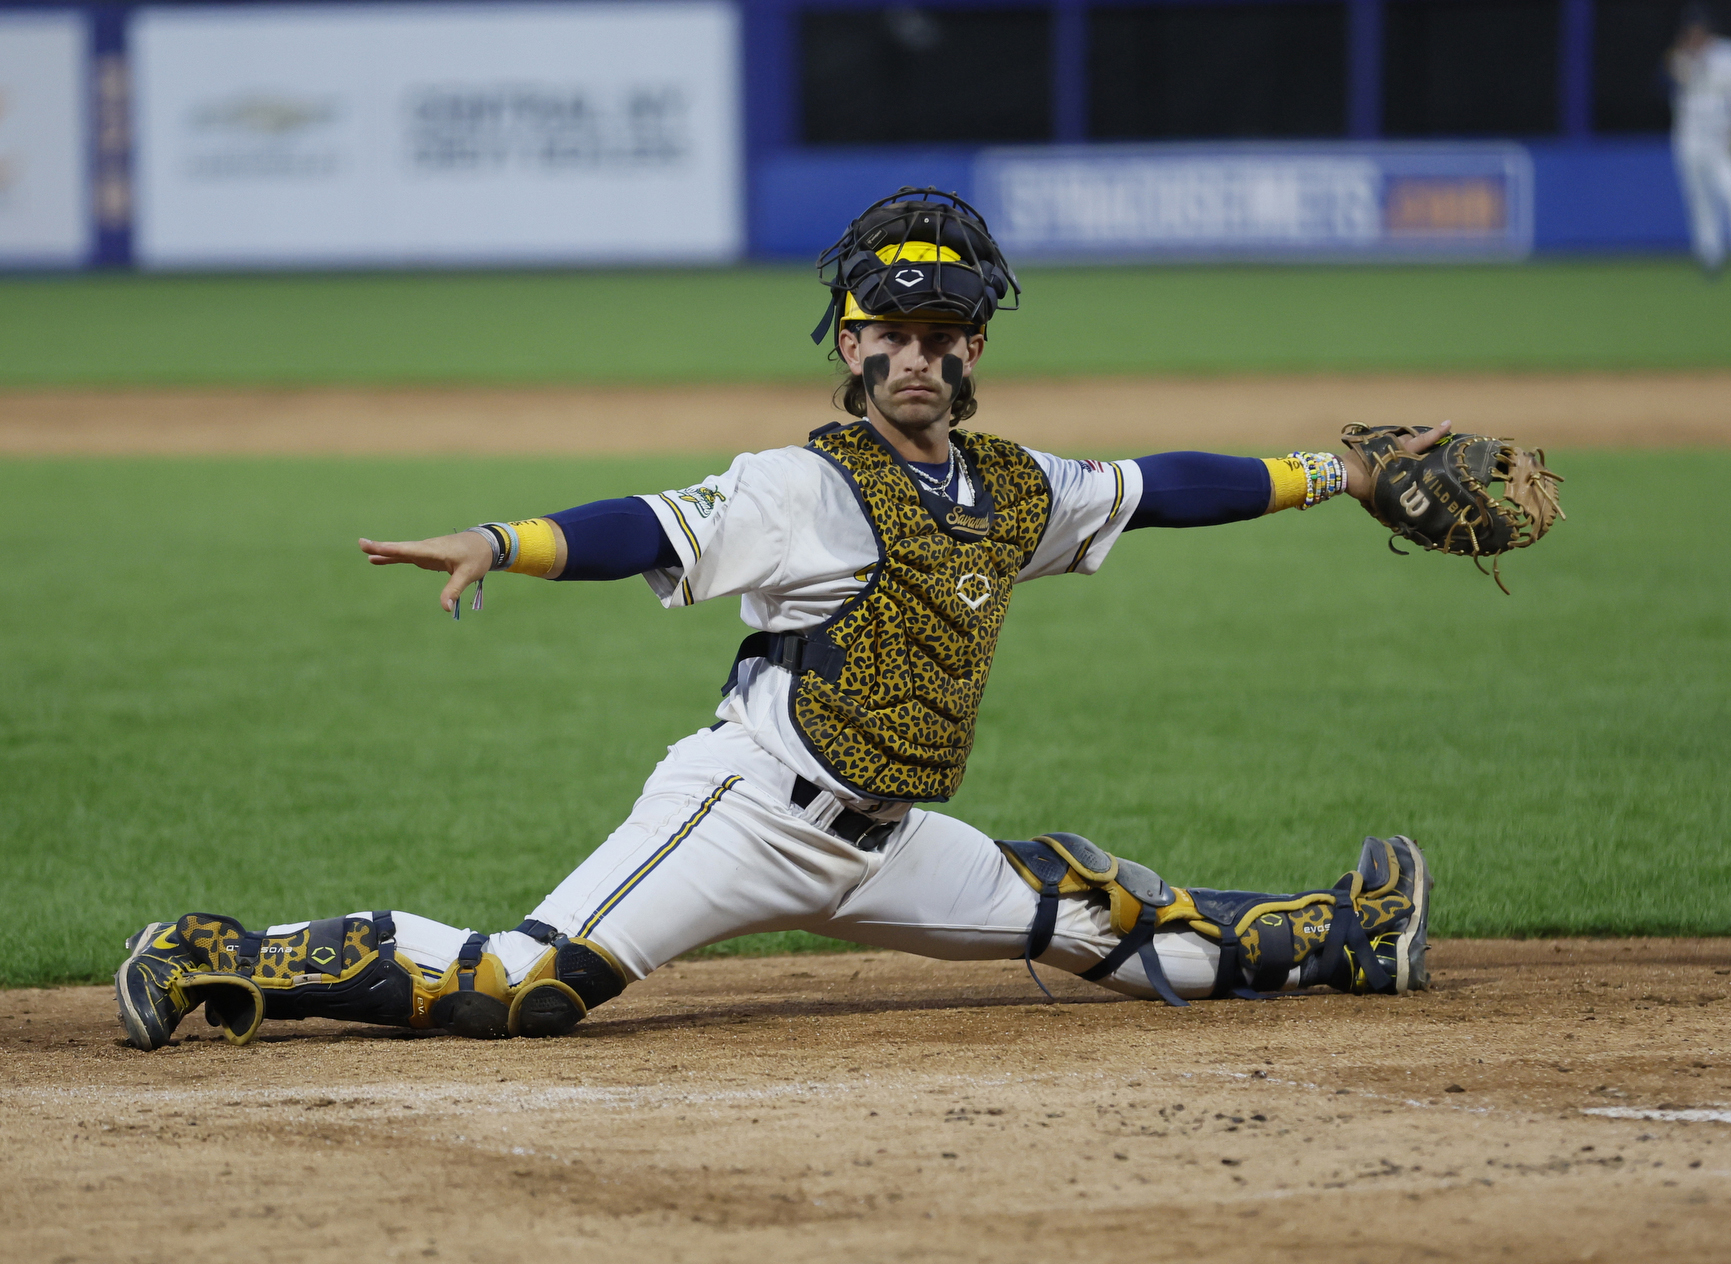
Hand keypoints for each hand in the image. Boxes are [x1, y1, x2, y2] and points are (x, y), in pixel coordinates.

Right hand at [360, 532, 493, 613]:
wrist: (484, 545)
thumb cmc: (476, 558)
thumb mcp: (468, 574)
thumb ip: (454, 589)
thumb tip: (444, 608)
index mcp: (433, 550)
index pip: (408, 549)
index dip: (389, 548)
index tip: (371, 545)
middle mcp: (426, 548)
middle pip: (400, 548)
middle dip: (382, 547)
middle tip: (361, 543)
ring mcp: (424, 551)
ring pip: (401, 551)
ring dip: (384, 551)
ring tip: (366, 553)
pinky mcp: (426, 555)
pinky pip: (405, 555)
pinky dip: (392, 557)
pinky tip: (378, 559)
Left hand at [1343, 421, 1451, 502]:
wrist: (1339, 473)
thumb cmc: (1362, 483)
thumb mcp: (1384, 489)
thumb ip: (1399, 488)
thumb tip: (1411, 499)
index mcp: (1398, 452)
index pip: (1421, 441)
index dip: (1436, 433)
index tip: (1449, 422)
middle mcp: (1392, 443)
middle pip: (1412, 438)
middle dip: (1424, 438)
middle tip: (1437, 438)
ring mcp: (1381, 441)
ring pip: (1399, 439)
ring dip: (1407, 443)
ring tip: (1416, 448)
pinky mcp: (1371, 443)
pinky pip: (1388, 443)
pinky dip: (1394, 447)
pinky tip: (1395, 454)